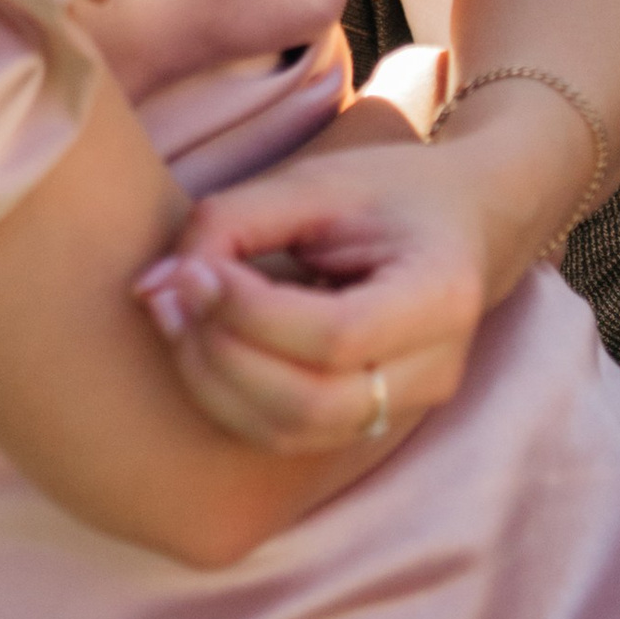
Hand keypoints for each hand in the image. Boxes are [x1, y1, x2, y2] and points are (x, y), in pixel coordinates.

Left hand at [136, 114, 489, 459]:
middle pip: (309, 402)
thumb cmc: (391, 190)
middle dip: (221, 357)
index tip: (192, 268)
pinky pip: (288, 436)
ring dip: (215, 384)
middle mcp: (436, 369)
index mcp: (442, 295)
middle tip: (170, 296)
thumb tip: (153, 287)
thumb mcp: (319, 182)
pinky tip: (204, 344)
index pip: (336, 336)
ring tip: (178, 317)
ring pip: (291, 432)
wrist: (466, 223)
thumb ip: (235, 221)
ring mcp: (408, 408)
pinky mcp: (371, 424)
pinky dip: (231, 399)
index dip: (249, 312)